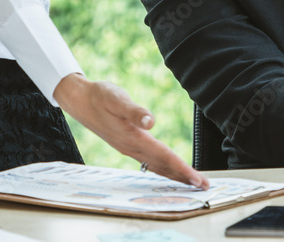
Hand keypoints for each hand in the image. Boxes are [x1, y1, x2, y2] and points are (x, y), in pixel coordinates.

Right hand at [53, 73, 209, 188]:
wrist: (80, 100)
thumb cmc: (99, 96)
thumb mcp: (116, 98)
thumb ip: (134, 111)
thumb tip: (151, 121)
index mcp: (132, 137)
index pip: (163, 157)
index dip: (182, 169)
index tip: (198, 179)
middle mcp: (131, 147)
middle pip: (163, 166)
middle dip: (184, 177)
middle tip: (204, 186)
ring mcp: (128, 149)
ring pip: (156, 166)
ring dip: (175, 175)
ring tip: (191, 183)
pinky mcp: (127, 145)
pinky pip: (149, 162)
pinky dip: (163, 168)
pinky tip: (169, 171)